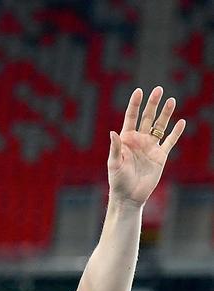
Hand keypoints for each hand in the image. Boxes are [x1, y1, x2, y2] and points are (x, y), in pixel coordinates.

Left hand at [108, 87, 185, 206]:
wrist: (129, 196)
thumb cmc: (117, 180)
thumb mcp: (114, 163)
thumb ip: (115, 147)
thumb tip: (113, 132)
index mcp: (126, 139)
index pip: (131, 117)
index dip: (135, 104)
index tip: (139, 91)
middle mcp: (139, 140)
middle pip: (147, 118)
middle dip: (153, 104)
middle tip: (159, 89)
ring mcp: (150, 147)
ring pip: (160, 127)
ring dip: (166, 114)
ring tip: (171, 100)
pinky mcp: (160, 156)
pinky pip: (169, 141)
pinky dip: (176, 132)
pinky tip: (181, 122)